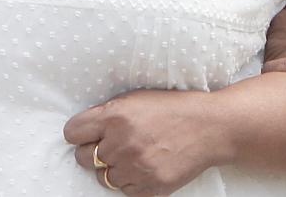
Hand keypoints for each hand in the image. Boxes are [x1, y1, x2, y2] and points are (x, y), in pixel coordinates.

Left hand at [64, 89, 227, 195]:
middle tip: (115, 145)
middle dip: (95, 151)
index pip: (72, 133)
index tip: (89, 133)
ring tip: (135, 155)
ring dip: (114, 168)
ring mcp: (135, 167)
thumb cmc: (176, 108)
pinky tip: (146, 165)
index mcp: (116, 116)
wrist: (212, 127)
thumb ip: (110, 113)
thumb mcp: (139, 98)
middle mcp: (121, 143)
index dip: (81, 132)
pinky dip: (131, 180)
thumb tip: (86, 129)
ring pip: (102, 177)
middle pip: (83, 157)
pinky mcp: (149, 186)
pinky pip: (124, 190)